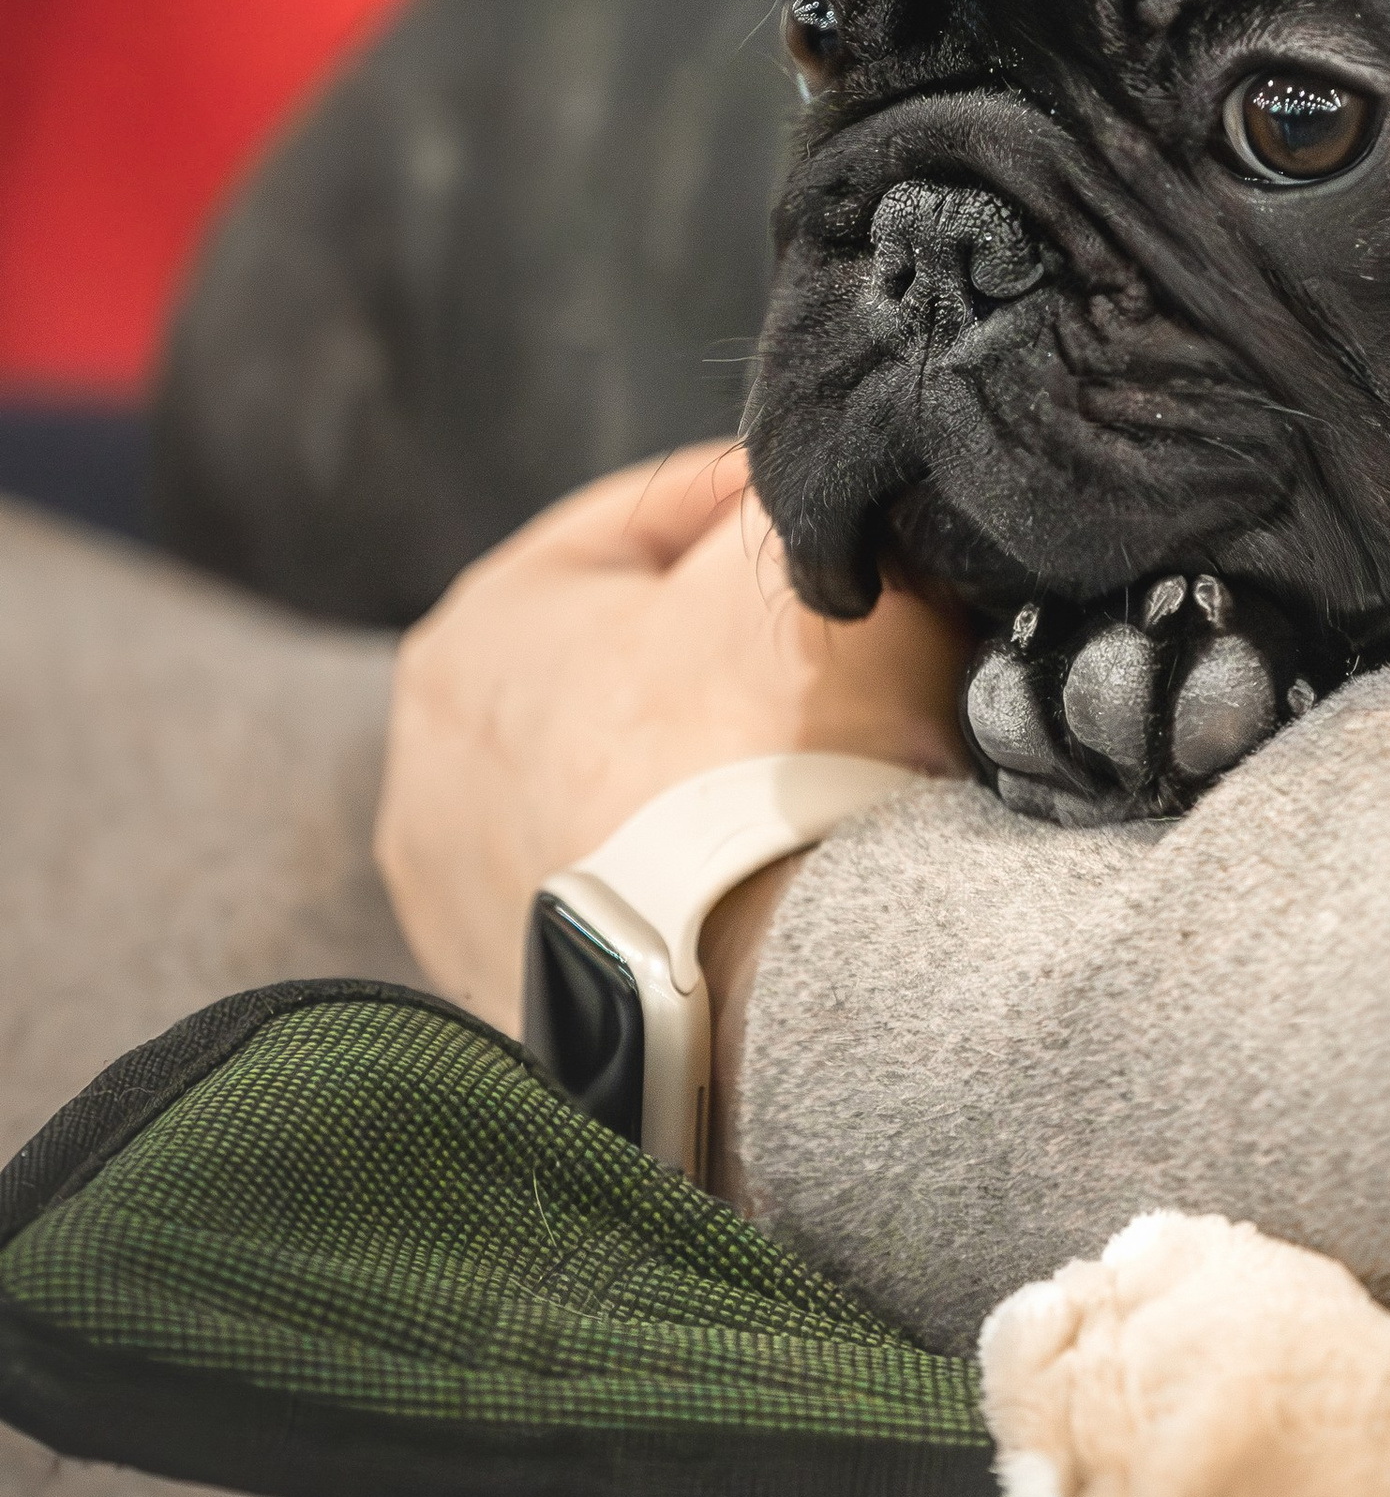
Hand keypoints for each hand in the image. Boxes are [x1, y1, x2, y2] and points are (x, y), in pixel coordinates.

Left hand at [376, 443, 967, 1031]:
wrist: (783, 982)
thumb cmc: (773, 744)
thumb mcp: (802, 544)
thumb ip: (792, 491)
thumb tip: (815, 497)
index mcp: (475, 628)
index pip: (648, 519)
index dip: (763, 502)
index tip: (851, 522)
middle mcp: (430, 768)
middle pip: (626, 658)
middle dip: (730, 641)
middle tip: (852, 639)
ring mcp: (464, 905)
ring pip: (625, 782)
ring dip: (712, 764)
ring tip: (828, 764)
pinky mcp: (523, 1005)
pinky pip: (630, 891)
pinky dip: (693, 871)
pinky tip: (775, 865)